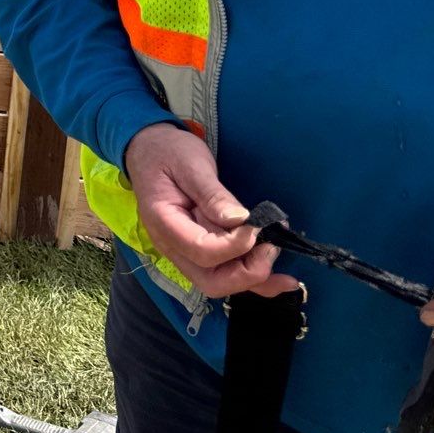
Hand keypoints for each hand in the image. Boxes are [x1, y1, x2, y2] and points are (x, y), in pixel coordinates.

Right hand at [124, 121, 300, 298]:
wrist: (149, 150)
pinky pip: (226, 273)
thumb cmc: (167, 152)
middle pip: (211, 280)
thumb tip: (241, 220)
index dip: (235, 245)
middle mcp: (173, 246)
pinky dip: (255, 279)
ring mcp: (186, 251)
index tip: (258, 226)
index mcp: (165, 223)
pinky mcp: (201, 249)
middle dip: (247, 272)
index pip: (201, 250)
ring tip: (284, 266)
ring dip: (255, 278)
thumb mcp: (190, 165)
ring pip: (221, 282)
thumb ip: (213, 194)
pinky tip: (282, 280)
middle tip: (271, 247)